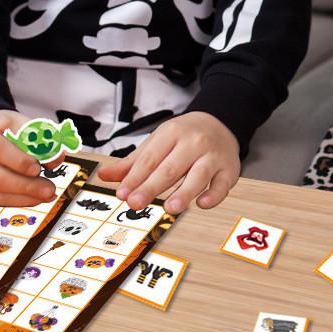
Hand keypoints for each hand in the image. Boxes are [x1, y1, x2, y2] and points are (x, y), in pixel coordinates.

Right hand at [0, 109, 56, 207]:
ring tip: (46, 194)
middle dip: (25, 185)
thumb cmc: (3, 128)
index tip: (38, 167)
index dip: (19, 160)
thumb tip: (56, 157)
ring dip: (24, 197)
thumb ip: (39, 136)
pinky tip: (33, 197)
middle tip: (49, 188)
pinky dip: (16, 201)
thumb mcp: (20, 122)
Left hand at [98, 112, 239, 215]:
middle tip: (135, 203)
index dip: (135, 177)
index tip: (122, 194)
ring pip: (198, 175)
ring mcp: (212, 156)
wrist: (219, 123)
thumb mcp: (157, 142)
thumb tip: (104, 175)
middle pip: (170, 168)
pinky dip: (213, 195)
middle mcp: (193, 143)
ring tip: (169, 207)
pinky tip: (202, 203)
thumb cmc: (184, 137)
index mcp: (171, 134)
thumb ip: (132, 163)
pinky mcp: (228, 170)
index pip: (150, 158)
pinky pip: (222, 184)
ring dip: (184, 192)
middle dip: (151, 186)